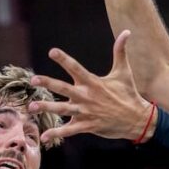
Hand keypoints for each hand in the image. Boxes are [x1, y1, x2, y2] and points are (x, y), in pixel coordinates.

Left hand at [28, 30, 153, 144]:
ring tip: (31, 107)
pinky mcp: (87, 126)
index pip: (76, 68)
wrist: (136, 119)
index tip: (52, 52)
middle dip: (48, 83)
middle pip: (64, 88)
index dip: (64, 59)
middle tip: (33, 79)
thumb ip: (120, 51)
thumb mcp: (124, 72)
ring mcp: (86, 112)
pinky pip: (69, 130)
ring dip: (46, 108)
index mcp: (93, 82)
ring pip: (62, 109)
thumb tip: (127, 32)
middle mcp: (87, 96)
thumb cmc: (129, 94)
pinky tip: (44, 137)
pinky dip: (57, 133)